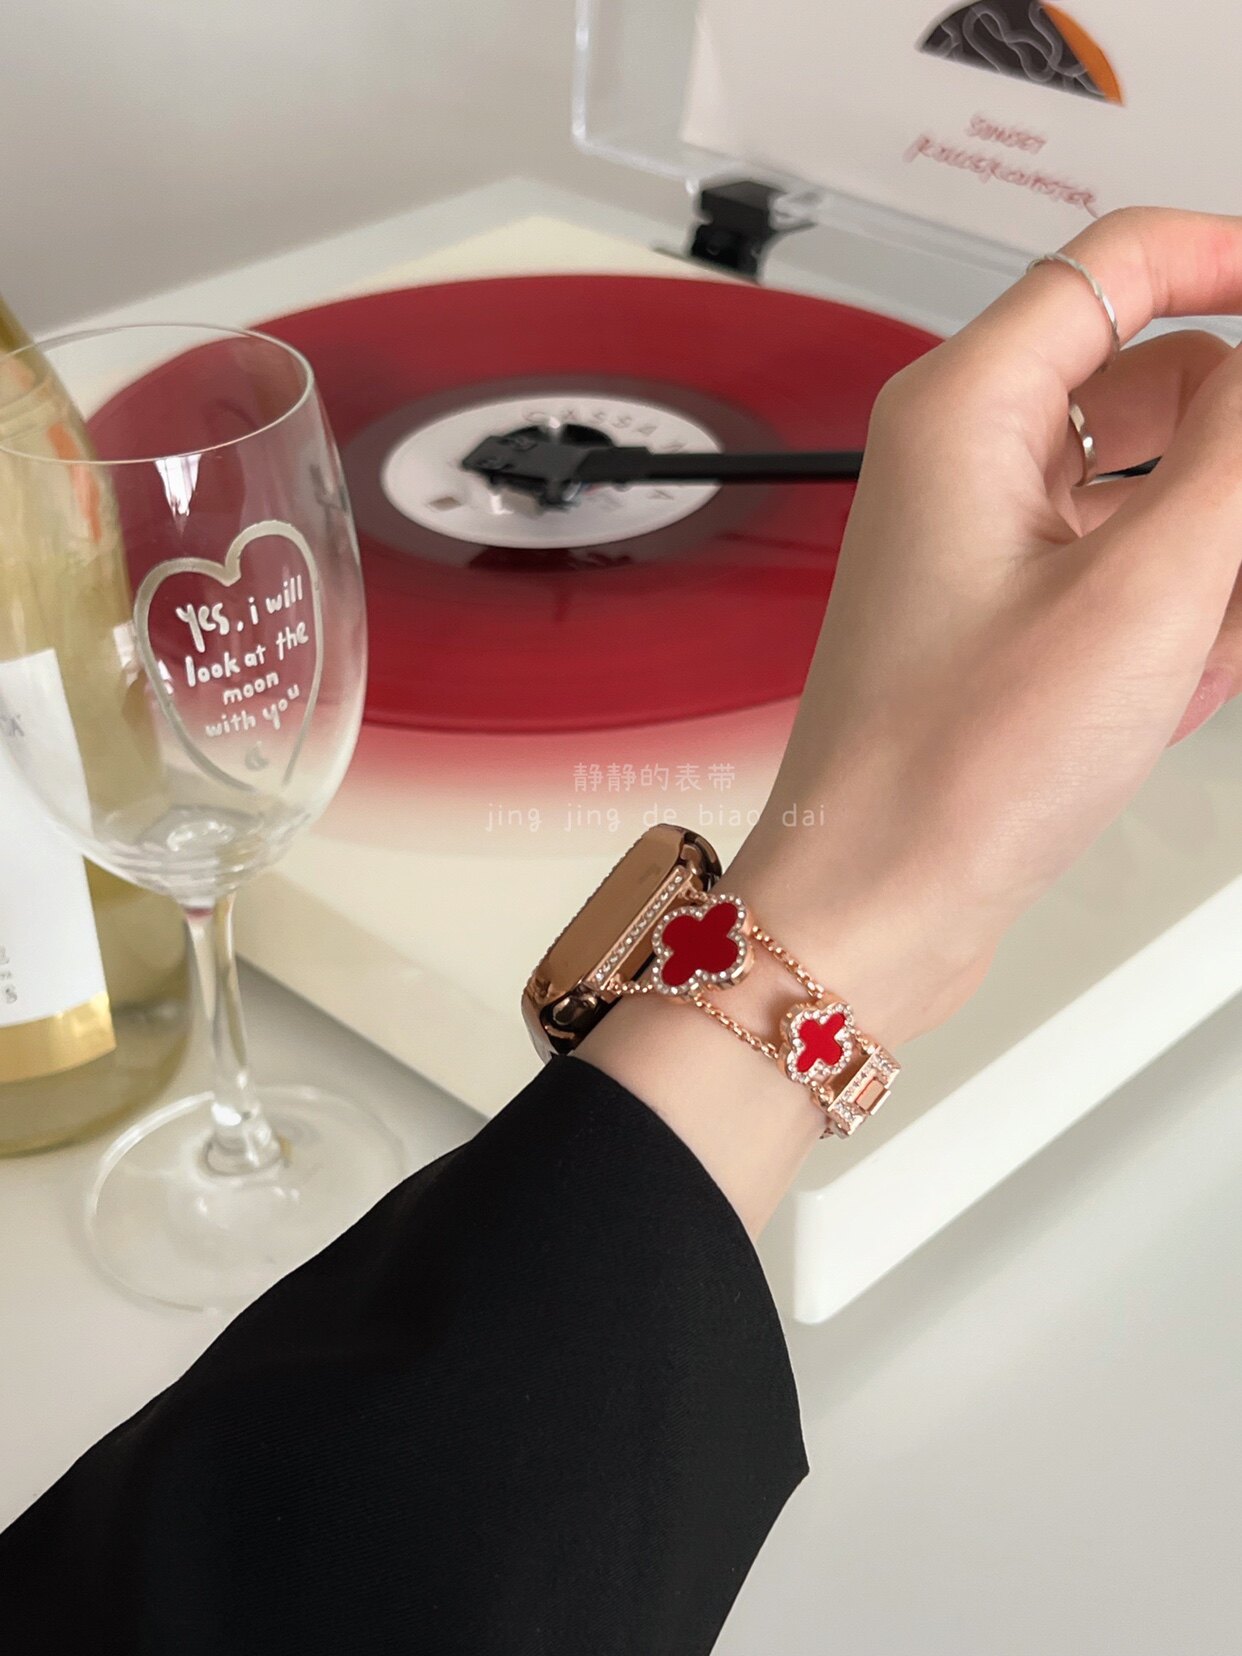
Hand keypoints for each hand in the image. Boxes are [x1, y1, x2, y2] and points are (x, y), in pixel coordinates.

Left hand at [582, 207, 1241, 1232]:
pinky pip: (1131, 567)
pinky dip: (1182, 611)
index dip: (1238, 259)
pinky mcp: (1011, 612)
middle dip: (1234, 466)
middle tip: (1227, 572)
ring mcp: (988, 537)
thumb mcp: (1145, 591)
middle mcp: (966, 456)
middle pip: (1161, 380)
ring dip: (1213, 555)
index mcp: (967, 407)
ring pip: (1157, 487)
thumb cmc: (952, 770)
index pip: (1125, 259)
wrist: (879, 904)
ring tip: (1200, 644)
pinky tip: (1186, 680)